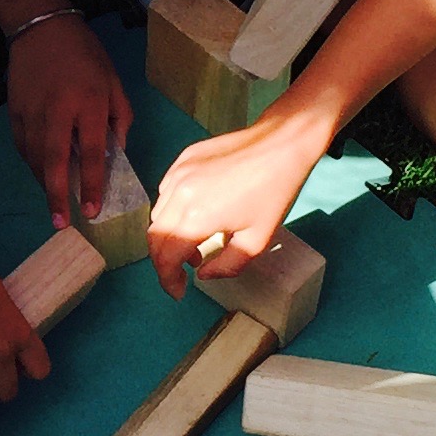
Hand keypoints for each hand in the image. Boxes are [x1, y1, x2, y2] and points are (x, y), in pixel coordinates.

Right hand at [7, 17, 134, 231]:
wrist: (41, 28)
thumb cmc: (85, 55)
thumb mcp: (113, 82)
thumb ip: (120, 118)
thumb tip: (116, 152)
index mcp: (89, 103)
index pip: (92, 153)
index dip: (93, 185)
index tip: (93, 211)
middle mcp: (58, 111)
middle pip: (56, 162)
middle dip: (58, 195)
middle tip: (61, 223)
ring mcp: (32, 112)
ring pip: (36, 158)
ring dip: (45, 184)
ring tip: (55, 205)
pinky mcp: (14, 112)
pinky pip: (23, 147)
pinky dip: (32, 165)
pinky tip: (42, 175)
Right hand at [148, 111, 325, 294]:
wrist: (281, 143)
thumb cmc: (274, 192)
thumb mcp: (258, 240)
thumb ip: (227, 265)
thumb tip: (203, 274)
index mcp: (197, 217)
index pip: (165, 257)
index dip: (167, 279)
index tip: (178, 291)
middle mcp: (179, 194)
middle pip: (154, 237)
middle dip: (164, 261)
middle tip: (182, 273)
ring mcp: (178, 173)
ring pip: (158, 214)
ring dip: (169, 236)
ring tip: (195, 245)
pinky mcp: (184, 159)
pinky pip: (166, 192)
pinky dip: (173, 211)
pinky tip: (196, 215)